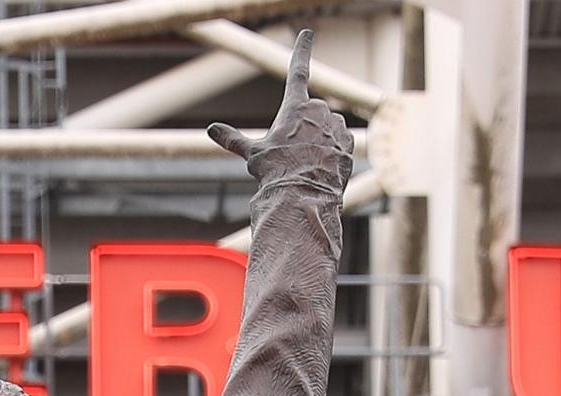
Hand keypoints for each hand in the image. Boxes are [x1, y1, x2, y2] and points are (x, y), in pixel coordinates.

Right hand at [205, 28, 355, 194]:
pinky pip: (339, 143)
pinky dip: (331, 153)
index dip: (301, 49)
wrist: (302, 197)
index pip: (298, 70)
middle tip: (291, 153)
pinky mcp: (348, 144)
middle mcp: (319, 110)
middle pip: (310, 112)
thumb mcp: (252, 155)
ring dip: (318, 140)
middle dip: (303, 128)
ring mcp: (336, 126)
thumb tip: (212, 130)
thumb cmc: (275, 173)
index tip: (307, 33)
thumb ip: (234, 139)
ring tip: (306, 164)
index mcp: (296, 105)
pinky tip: (321, 169)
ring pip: (326, 127)